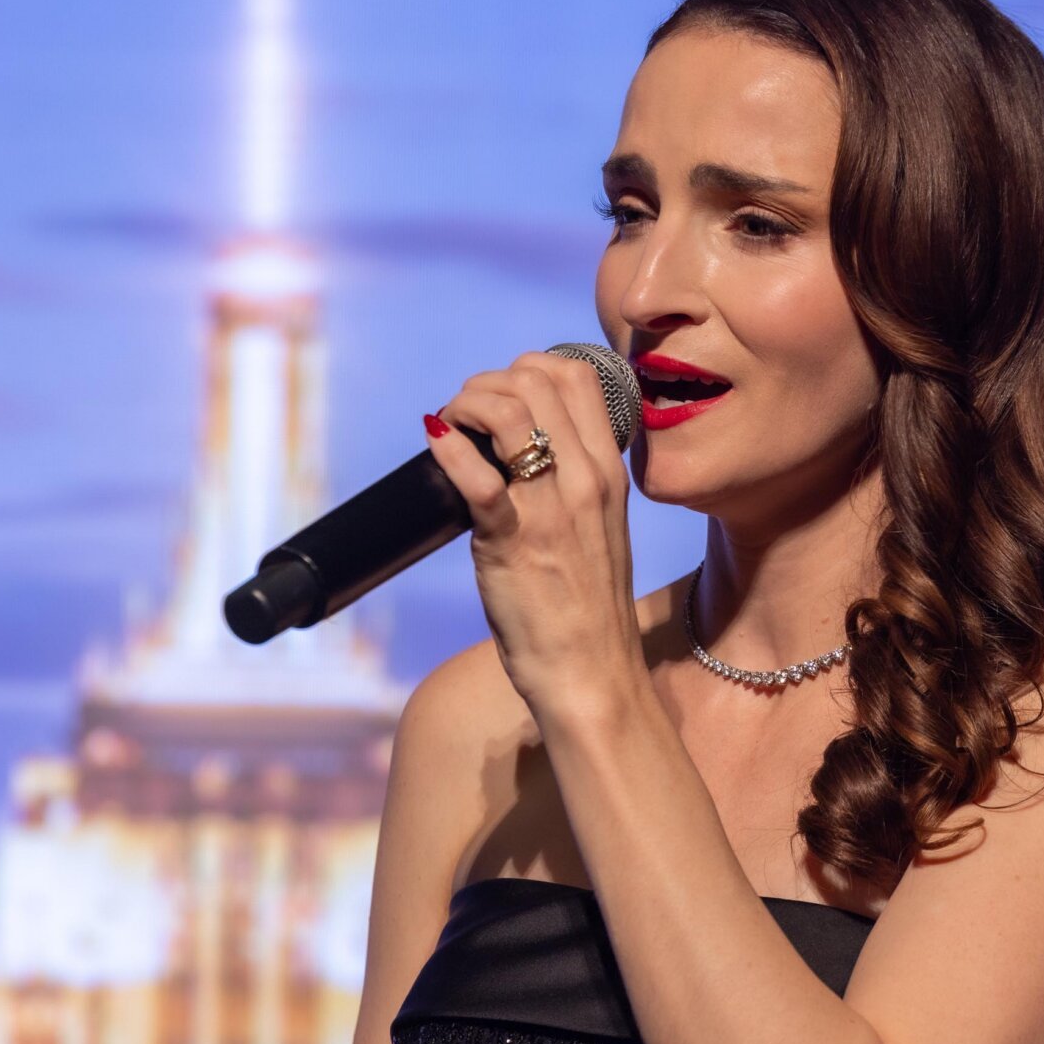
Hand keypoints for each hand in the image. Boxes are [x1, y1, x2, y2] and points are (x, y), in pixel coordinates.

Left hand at [422, 350, 647, 724]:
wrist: (592, 675)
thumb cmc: (588, 610)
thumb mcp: (600, 531)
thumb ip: (574, 488)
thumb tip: (522, 454)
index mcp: (609, 473)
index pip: (579, 376)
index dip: (529, 368)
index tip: (501, 398)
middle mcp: (586, 480)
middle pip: (537, 380)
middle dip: (487, 383)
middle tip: (464, 416)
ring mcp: (551, 509)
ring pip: (509, 411)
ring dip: (466, 404)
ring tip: (450, 429)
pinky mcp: (513, 541)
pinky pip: (477, 475)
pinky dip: (447, 448)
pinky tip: (434, 445)